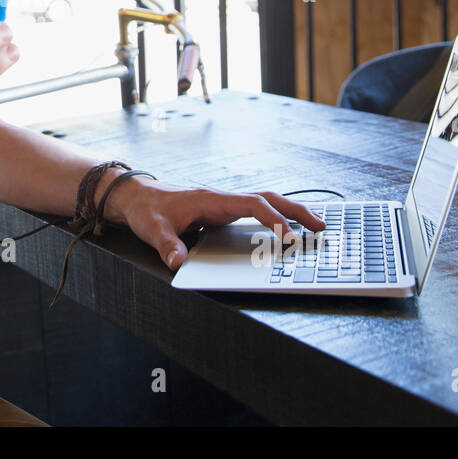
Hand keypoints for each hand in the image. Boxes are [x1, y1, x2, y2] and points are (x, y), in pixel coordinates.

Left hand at [108, 179, 326, 270]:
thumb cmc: (146, 209)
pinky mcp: (222, 210)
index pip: (252, 204)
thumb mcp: (152, 229)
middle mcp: (222, 198)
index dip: (273, 219)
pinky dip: (275, 216)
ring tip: (314, 226)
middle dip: (296, 211)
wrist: (135, 196)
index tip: (290, 237)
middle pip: (268, 198)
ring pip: (264, 201)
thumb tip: (179, 262)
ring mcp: (223, 203)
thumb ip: (167, 246)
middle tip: (322, 227)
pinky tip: (286, 228)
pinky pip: (255, 210)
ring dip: (289, 212)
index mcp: (211, 199)